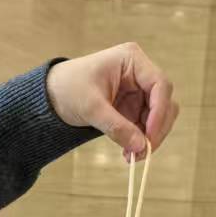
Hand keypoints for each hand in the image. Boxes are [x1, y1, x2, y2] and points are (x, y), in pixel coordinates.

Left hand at [46, 43, 177, 159]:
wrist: (51, 96)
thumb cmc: (68, 89)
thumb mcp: (91, 107)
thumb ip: (116, 126)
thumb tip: (141, 146)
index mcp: (132, 60)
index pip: (159, 84)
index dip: (160, 111)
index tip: (150, 137)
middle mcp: (140, 73)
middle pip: (164, 102)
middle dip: (156, 129)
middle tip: (143, 152)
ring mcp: (138, 91)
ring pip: (159, 117)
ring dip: (149, 138)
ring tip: (132, 157)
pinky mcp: (133, 107)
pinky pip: (147, 126)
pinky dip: (141, 140)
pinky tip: (130, 153)